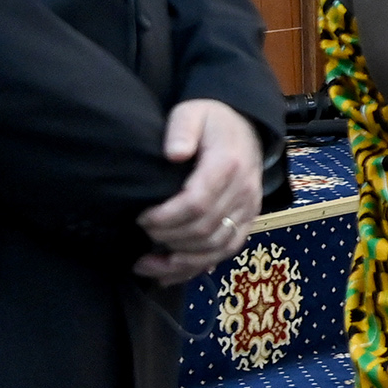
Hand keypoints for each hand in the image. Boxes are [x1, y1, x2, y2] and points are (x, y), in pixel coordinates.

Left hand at [134, 100, 262, 281]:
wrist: (245, 127)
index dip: (166, 217)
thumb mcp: (192, 112)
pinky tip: (168, 274)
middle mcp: (243, 192)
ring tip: (145, 264)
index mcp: (228, 165)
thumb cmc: (211, 121)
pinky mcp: (247, 222)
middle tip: (140, 234)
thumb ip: (181, 129)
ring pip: (216, 248)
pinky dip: (196, 268)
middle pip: (204, 229)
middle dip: (167, 238)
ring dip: (179, 261)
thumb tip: (174, 155)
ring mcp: (248, 210)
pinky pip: (225, 252)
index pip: (197, 202)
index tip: (141, 217)